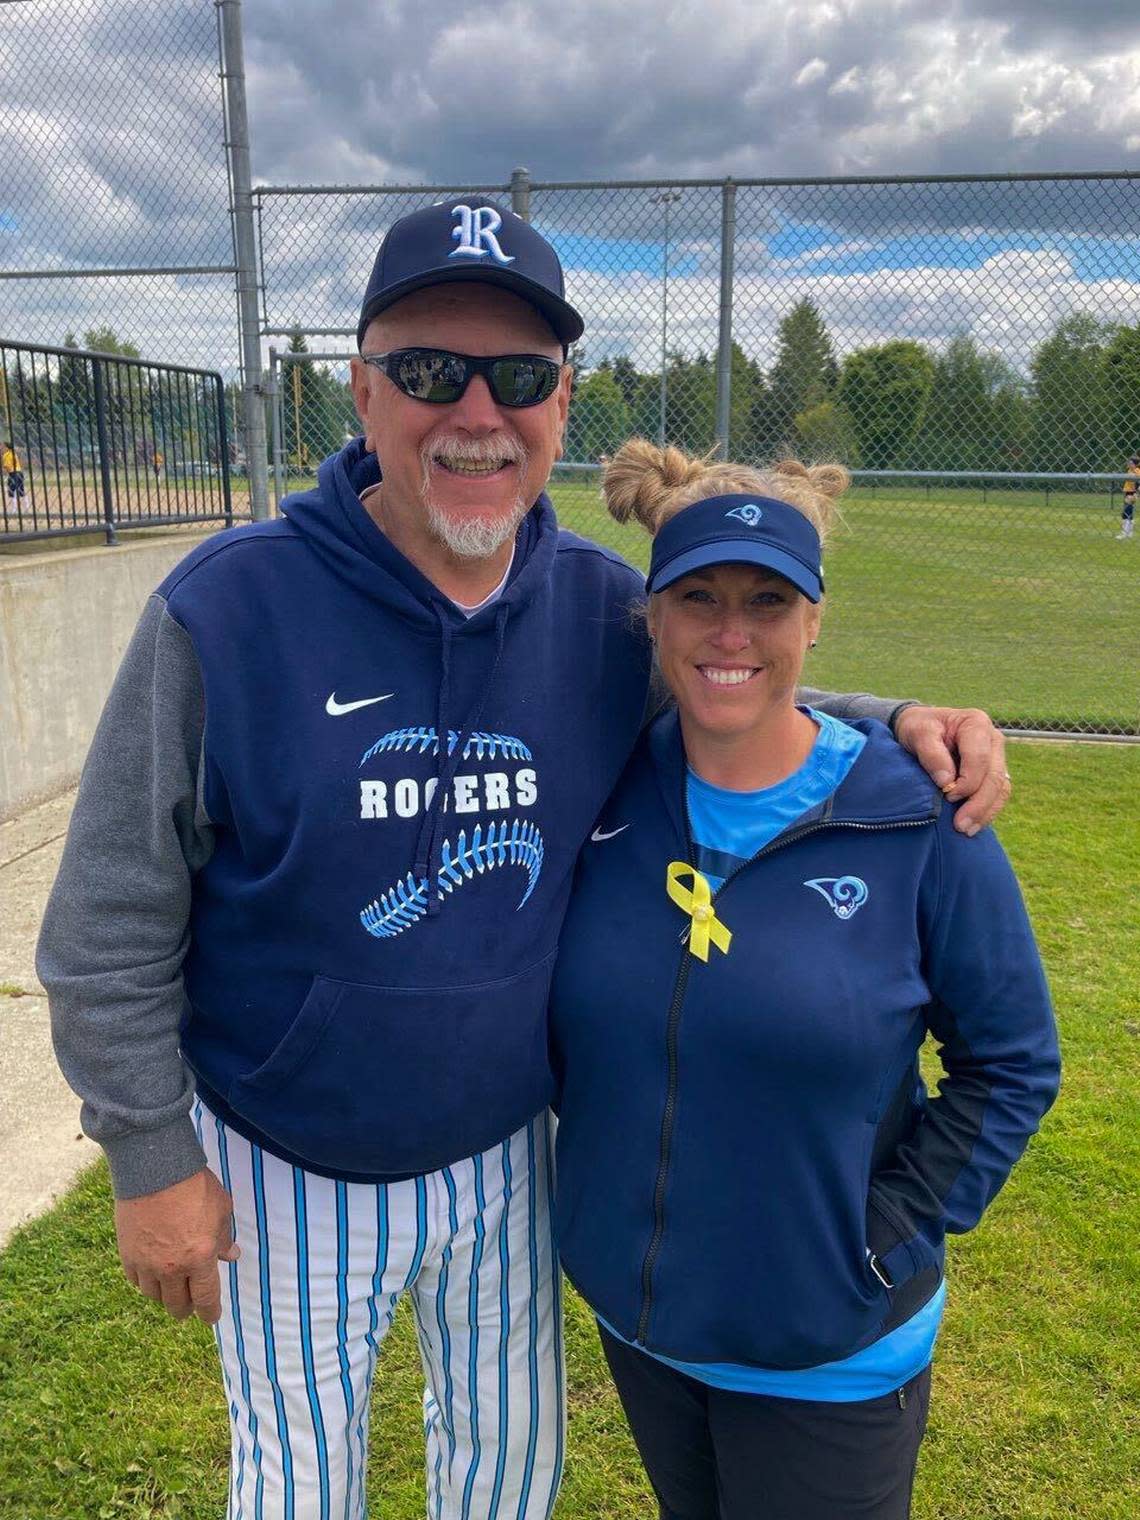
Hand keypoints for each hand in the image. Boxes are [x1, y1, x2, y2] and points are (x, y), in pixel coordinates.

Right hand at [115, 1168, 238, 1324]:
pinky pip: (136, 1280)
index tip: (211, 1317)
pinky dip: (145, 1282)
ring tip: (171, 1290)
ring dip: (165, 1296)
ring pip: (154, 1296)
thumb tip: (231, 1255)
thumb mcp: (221, 1209)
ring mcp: (147, 1263)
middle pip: (177, 1305)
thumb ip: (224, 1237)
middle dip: (186, 1309)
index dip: (209, 1312)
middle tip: (190, 1307)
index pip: (206, 1298)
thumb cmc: (194, 1186)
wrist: (155, 1169)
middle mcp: (172, 1267)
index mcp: (200, 1258)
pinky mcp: (127, 1254)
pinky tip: (151, 1276)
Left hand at [893, 705, 1010, 834]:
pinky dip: (987, 812)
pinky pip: (998, 795)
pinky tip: (973, 825)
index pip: (980, 758)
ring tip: (967, 830)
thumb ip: (931, 754)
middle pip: (994, 777)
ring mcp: (996, 757)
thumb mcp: (917, 733)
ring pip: (1001, 789)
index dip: (967, 781)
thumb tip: (946, 782)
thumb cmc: (918, 728)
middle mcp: (992, 739)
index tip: (948, 796)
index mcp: (976, 723)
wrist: (919, 728)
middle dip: (978, 804)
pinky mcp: (993, 773)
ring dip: (985, 812)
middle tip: (960, 826)